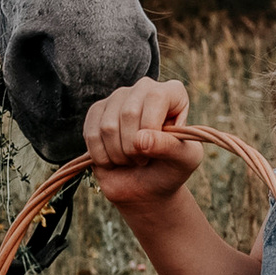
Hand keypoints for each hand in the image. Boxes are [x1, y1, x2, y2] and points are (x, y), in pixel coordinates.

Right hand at [83, 74, 201, 214]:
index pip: (156, 97)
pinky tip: (112, 161)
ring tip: (129, 160)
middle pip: (129, 113)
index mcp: (171, 93)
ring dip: (118, 154)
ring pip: (107, 126)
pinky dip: (101, 156)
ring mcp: (118, 99)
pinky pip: (91, 133)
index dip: (152, 127)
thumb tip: (141, 139)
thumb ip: (169, 146)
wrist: (148, 185)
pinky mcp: (96, 113)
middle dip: (134, 148)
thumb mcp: (184, 160)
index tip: (158, 150)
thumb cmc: (171, 167)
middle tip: (142, 160)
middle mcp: (143, 89)